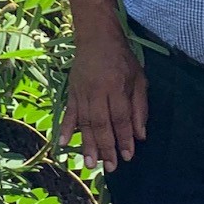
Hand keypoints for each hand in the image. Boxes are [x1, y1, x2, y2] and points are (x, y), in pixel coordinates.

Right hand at [59, 30, 147, 172]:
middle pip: (101, 123)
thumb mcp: (139, 78)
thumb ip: (140, 106)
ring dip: (87, 144)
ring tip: (90, 164)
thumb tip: (140, 135)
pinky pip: (68, 111)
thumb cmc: (122, 58)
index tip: (128, 156)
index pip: (121, 117)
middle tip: (110, 168)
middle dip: (106, 147)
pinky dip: (65, 127)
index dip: (124, 138)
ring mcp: (82, 91)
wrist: (96, 36)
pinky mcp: (71, 90)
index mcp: (117, 86)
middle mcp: (98, 90)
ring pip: (84, 122)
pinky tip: (63, 144)